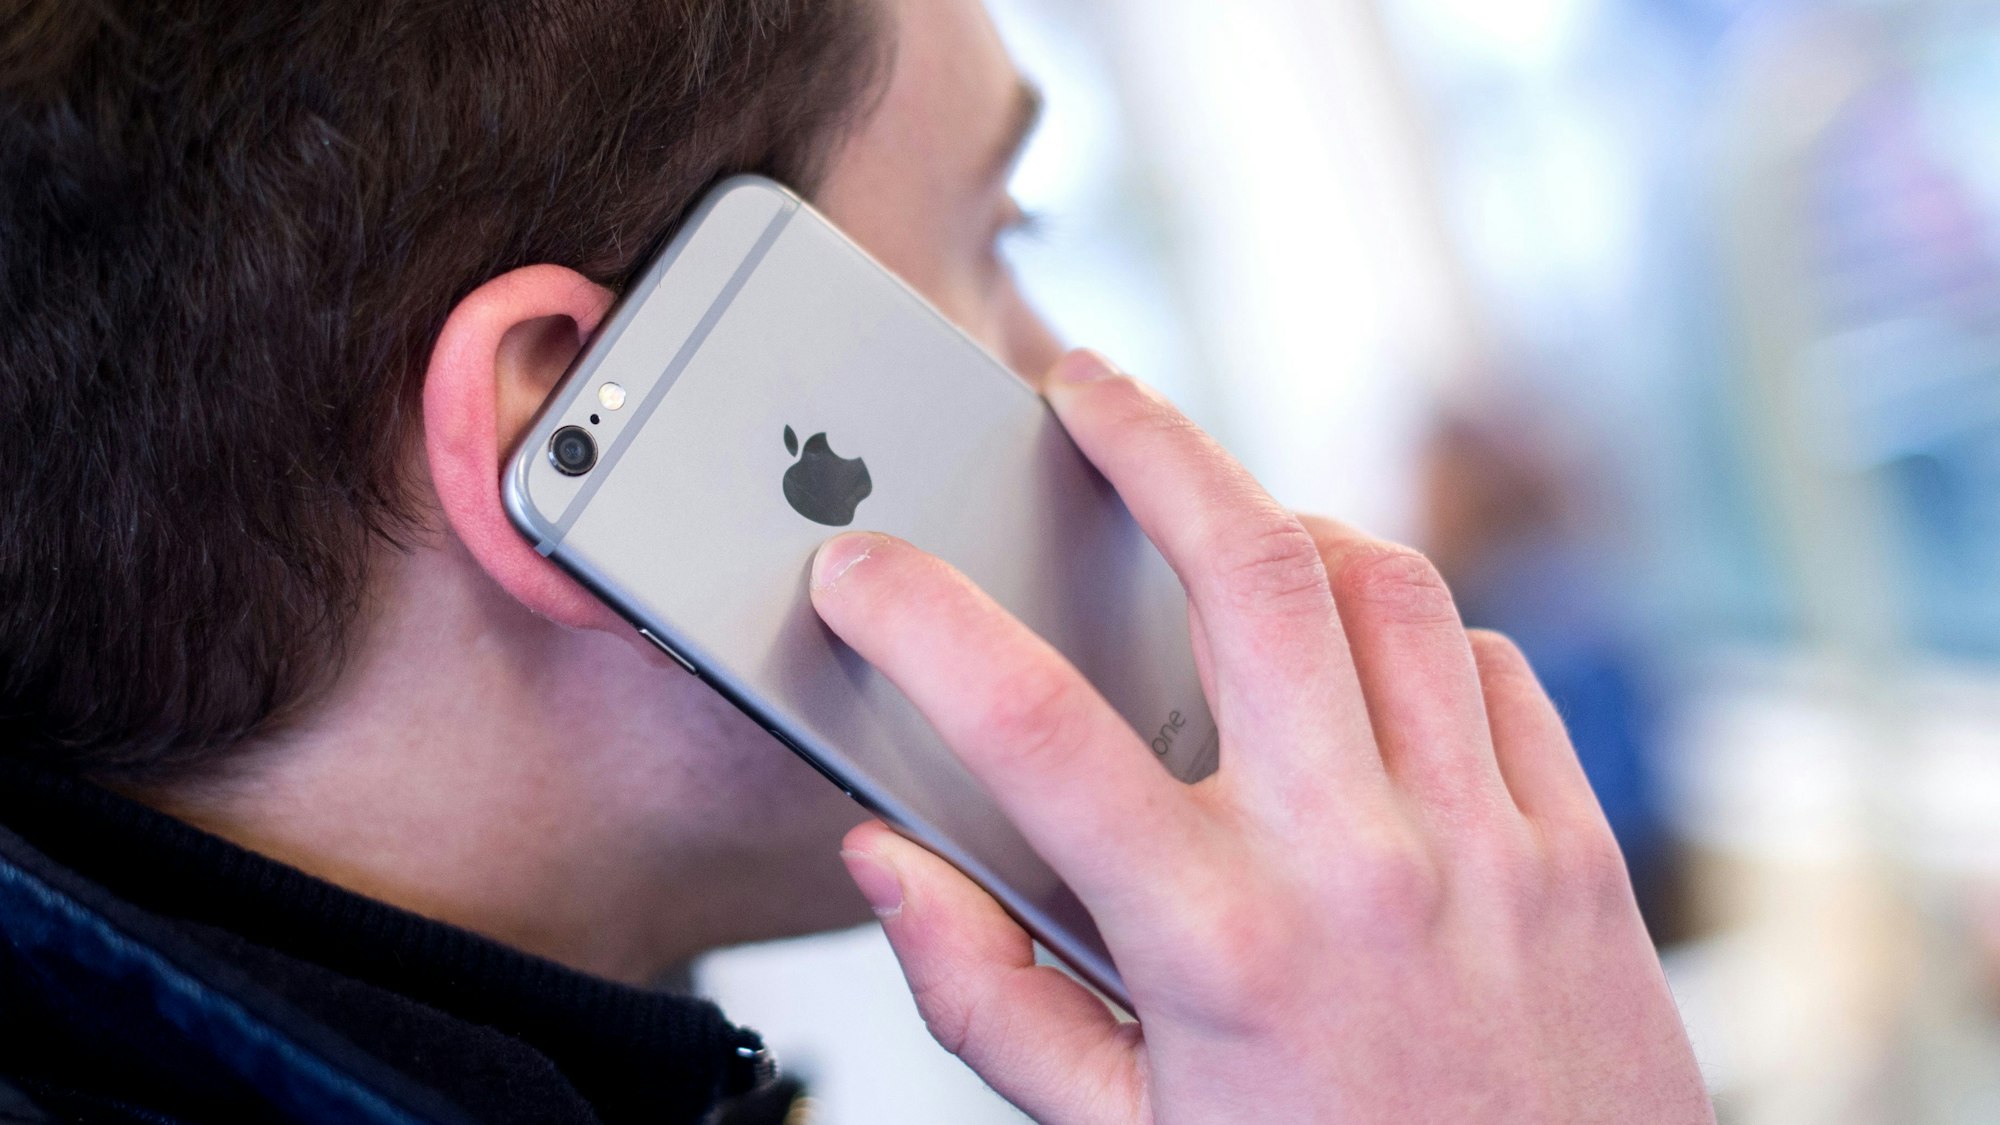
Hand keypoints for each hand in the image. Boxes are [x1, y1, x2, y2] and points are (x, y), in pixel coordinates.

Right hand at [811, 349, 1710, 1123]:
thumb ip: (989, 996)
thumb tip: (886, 861)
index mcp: (1214, 944)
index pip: (1030, 726)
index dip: (920, 618)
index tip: (860, 564)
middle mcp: (1357, 865)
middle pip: (1250, 568)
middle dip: (1149, 440)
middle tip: (1085, 389)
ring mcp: (1486, 846)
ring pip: (1389, 587)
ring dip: (1290, 526)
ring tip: (1224, 524)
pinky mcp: (1578, 854)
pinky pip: (1495, 670)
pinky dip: (1416, 639)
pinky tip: (1366, 675)